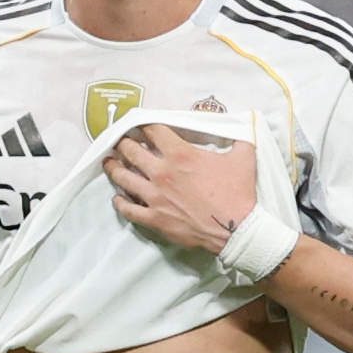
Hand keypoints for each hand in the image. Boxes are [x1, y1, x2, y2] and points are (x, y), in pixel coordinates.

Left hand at [103, 124, 255, 256]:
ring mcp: (154, 196)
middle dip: (123, 143)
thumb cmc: (238, 192)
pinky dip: (120, 202)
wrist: (235, 228)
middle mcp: (162, 171)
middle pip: (131, 151)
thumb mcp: (243, 156)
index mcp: (180, 153)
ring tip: (109, 162)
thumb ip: (238, 139)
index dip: (143, 125)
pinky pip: (128, 209)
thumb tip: (241, 127)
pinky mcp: (154, 218)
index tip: (138, 124)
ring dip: (114, 168)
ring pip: (123, 178)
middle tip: (120, 142)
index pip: (152, 130)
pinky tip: (117, 197)